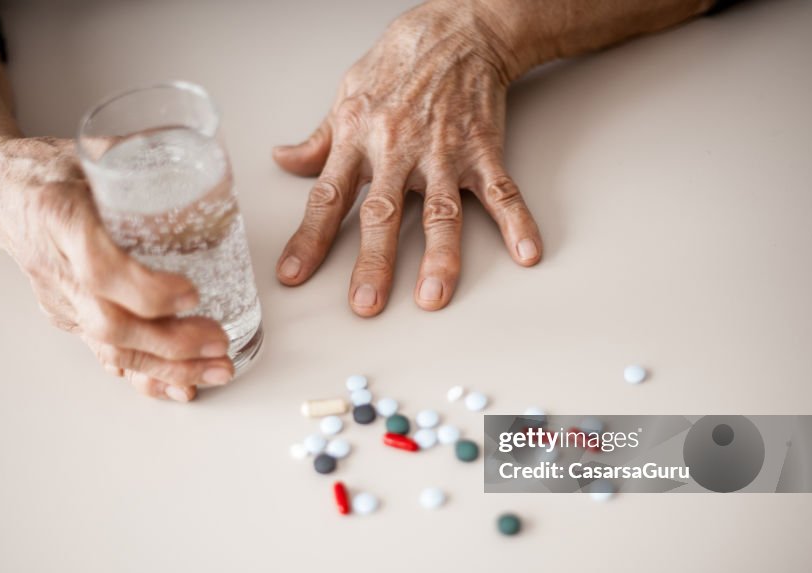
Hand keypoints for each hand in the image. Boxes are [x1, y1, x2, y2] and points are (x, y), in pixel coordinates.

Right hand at [0, 136, 233, 400]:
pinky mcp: (68, 316)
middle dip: (171, 341)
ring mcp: (61, 298)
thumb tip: (209, 158)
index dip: (146, 290)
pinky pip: (107, 353)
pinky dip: (147, 375)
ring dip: (169, 367)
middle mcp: (57, 267)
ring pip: (111, 347)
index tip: (191, 293)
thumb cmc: (47, 168)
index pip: (100, 268)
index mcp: (60, 216)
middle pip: (110, 322)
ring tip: (217, 371)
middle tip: (220, 342)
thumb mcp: (93, 149)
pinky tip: (181, 386)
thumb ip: (147, 154)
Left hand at [273, 0, 541, 315]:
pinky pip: (501, 191)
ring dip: (439, 255)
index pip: (327, 196)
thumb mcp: (346, 93)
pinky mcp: (483, 149)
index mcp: (359, 138)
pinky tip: (526, 253)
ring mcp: (444, 152)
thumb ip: (319, 139)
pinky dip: (517, 222)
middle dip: (373, 261)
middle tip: (365, 304)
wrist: (458, 28)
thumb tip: (285, 160)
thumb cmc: (399, 61)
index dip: (309, 238)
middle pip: (382, 213)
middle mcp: (398, 150)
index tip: (295, 275)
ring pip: (441, 211)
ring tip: (434, 295)